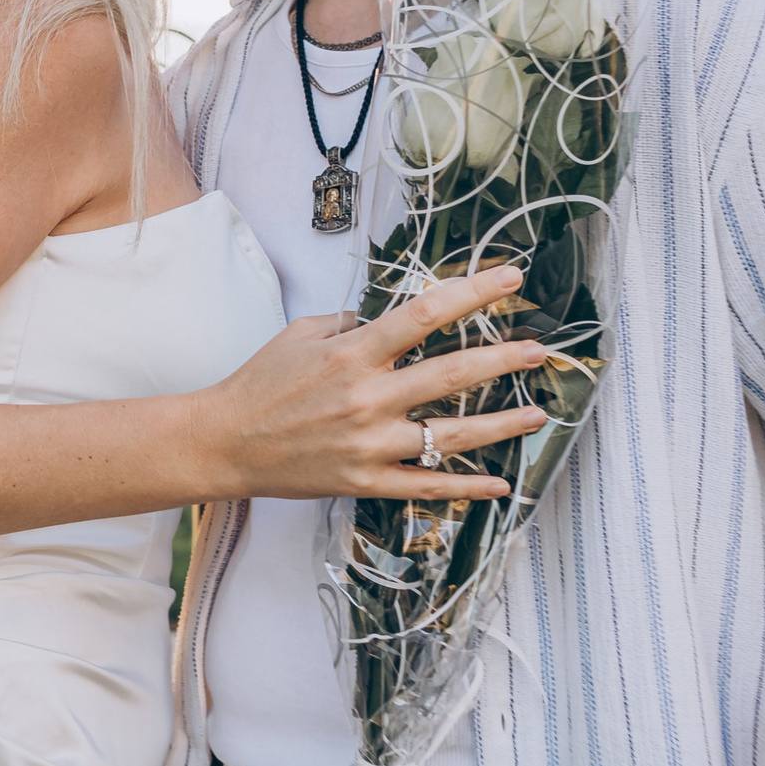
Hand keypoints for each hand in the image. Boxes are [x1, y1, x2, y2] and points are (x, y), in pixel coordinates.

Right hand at [192, 265, 549, 501]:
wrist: (224, 443)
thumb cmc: (259, 384)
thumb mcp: (301, 334)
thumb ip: (349, 322)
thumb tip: (386, 315)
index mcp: (352, 353)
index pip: (425, 314)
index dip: (473, 293)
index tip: (510, 279)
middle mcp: (367, 397)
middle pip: (451, 373)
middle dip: (503, 359)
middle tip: (540, 350)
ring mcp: (369, 444)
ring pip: (449, 435)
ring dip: (500, 424)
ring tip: (536, 414)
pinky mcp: (365, 482)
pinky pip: (426, 486)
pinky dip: (466, 486)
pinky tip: (501, 483)